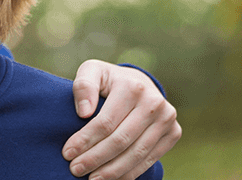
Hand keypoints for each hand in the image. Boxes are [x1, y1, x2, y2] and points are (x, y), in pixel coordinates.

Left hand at [63, 60, 180, 179]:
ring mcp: (167, 119)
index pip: (105, 122)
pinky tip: (112, 178)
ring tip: (92, 178)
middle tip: (76, 169)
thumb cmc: (108, 80)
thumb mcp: (92, 72)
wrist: (139, 82)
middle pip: (120, 140)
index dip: (85, 140)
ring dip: (112, 170)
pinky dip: (129, 172)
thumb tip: (84, 112)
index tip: (67, 153)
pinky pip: (149, 159)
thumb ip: (84, 86)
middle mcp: (154, 103)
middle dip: (95, 158)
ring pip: (136, 154)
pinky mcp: (174, 133)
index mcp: (132, 87)